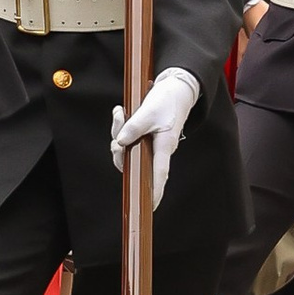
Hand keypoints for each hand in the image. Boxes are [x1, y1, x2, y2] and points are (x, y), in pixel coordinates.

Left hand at [110, 67, 201, 208]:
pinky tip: (121, 113)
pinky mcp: (144, 135)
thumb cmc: (168, 100)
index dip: (156, 191)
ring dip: (118, 132)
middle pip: (134, 161)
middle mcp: (157, 149)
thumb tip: (120, 142)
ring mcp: (150, 143)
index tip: (151, 206)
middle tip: (119, 122)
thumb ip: (135, 126)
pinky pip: (127, 138)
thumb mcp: (150, 110)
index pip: (159, 173)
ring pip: (127, 148)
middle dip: (119, 149)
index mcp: (164, 146)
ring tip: (120, 112)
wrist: (175, 88)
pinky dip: (120, 127)